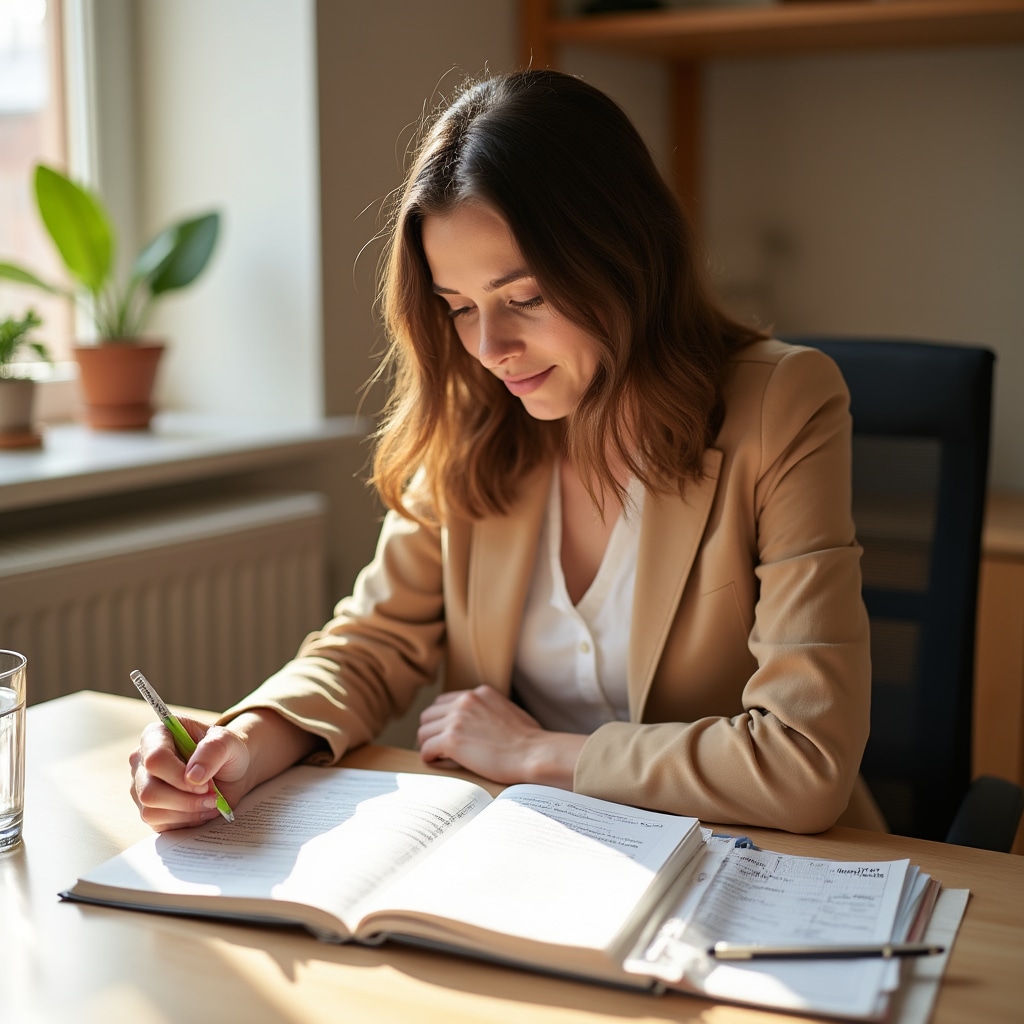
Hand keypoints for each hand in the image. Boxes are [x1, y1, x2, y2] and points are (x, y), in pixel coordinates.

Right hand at [129, 716, 251, 831]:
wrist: (232, 771)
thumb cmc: (227, 750)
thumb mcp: (228, 741)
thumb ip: (213, 750)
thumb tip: (193, 776)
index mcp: (157, 734)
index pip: (155, 759)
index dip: (178, 775)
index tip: (205, 783)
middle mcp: (142, 761)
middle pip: (149, 790)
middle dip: (185, 798)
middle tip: (212, 795)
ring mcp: (142, 786)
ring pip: (151, 810)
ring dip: (187, 810)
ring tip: (211, 801)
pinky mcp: (149, 809)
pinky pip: (158, 823)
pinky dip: (185, 820)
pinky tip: (202, 809)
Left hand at [417, 685, 585, 787]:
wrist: (534, 753)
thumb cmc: (529, 739)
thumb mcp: (508, 710)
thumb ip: (488, 710)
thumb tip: (478, 723)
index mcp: (478, 693)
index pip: (443, 701)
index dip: (441, 720)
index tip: (444, 732)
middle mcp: (465, 701)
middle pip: (429, 715)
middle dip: (432, 731)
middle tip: (438, 746)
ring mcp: (457, 719)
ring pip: (424, 731)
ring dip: (429, 744)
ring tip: (438, 755)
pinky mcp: (452, 740)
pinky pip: (427, 748)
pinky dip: (429, 757)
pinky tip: (437, 762)